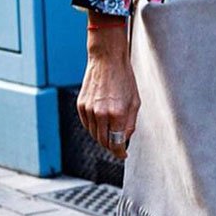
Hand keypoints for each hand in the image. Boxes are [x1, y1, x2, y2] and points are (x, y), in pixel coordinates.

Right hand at [76, 35, 139, 160]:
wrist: (106, 60)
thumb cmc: (124, 79)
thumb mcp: (135, 102)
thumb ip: (130, 123)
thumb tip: (124, 139)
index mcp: (117, 114)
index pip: (116, 144)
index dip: (120, 153)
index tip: (123, 155)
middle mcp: (101, 114)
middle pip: (104, 142)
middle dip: (112, 146)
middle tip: (118, 145)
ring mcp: (88, 110)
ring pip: (94, 134)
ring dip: (103, 136)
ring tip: (112, 130)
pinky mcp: (81, 105)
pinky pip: (87, 124)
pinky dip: (94, 127)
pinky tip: (102, 121)